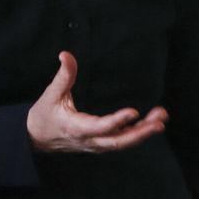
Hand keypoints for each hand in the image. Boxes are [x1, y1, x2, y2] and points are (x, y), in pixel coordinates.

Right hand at [26, 51, 168, 152]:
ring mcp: (96, 144)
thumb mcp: (51, 95)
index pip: (100, 126)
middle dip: (141, 132)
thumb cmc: (44, 115)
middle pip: (118, 141)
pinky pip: (122, 141)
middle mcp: (89, 140)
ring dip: (143, 132)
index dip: (117, 120)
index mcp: (75, 128)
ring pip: (123, 143)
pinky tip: (152, 122)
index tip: (134, 111)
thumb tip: (66, 54)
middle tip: (160, 121)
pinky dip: (138, 133)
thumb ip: (63, 76)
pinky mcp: (101, 144)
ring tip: (161, 118)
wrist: (36, 138)